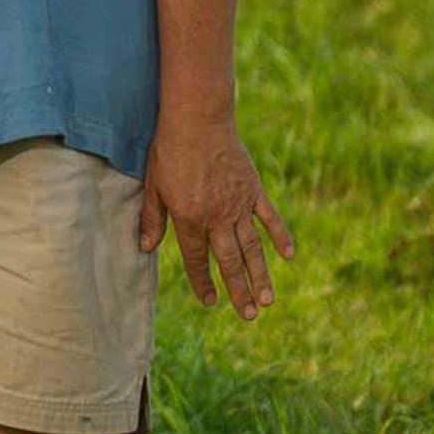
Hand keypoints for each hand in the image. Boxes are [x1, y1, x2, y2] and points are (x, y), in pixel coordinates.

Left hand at [139, 118, 293, 319]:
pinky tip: (288, 256)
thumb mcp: (153, 186)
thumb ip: (152, 219)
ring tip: (267, 301)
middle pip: (229, 262)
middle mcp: (217, 218)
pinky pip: (270, 218)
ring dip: (260, 275)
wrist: (197, 119)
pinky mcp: (253, 189)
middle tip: (249, 315)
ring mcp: (239, 204)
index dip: (201, 282)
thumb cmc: (169, 150)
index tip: (209, 301)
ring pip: (252, 248)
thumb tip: (145, 249)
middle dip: (239, 291)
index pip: (196, 259)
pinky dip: (280, 236)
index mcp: (190, 219)